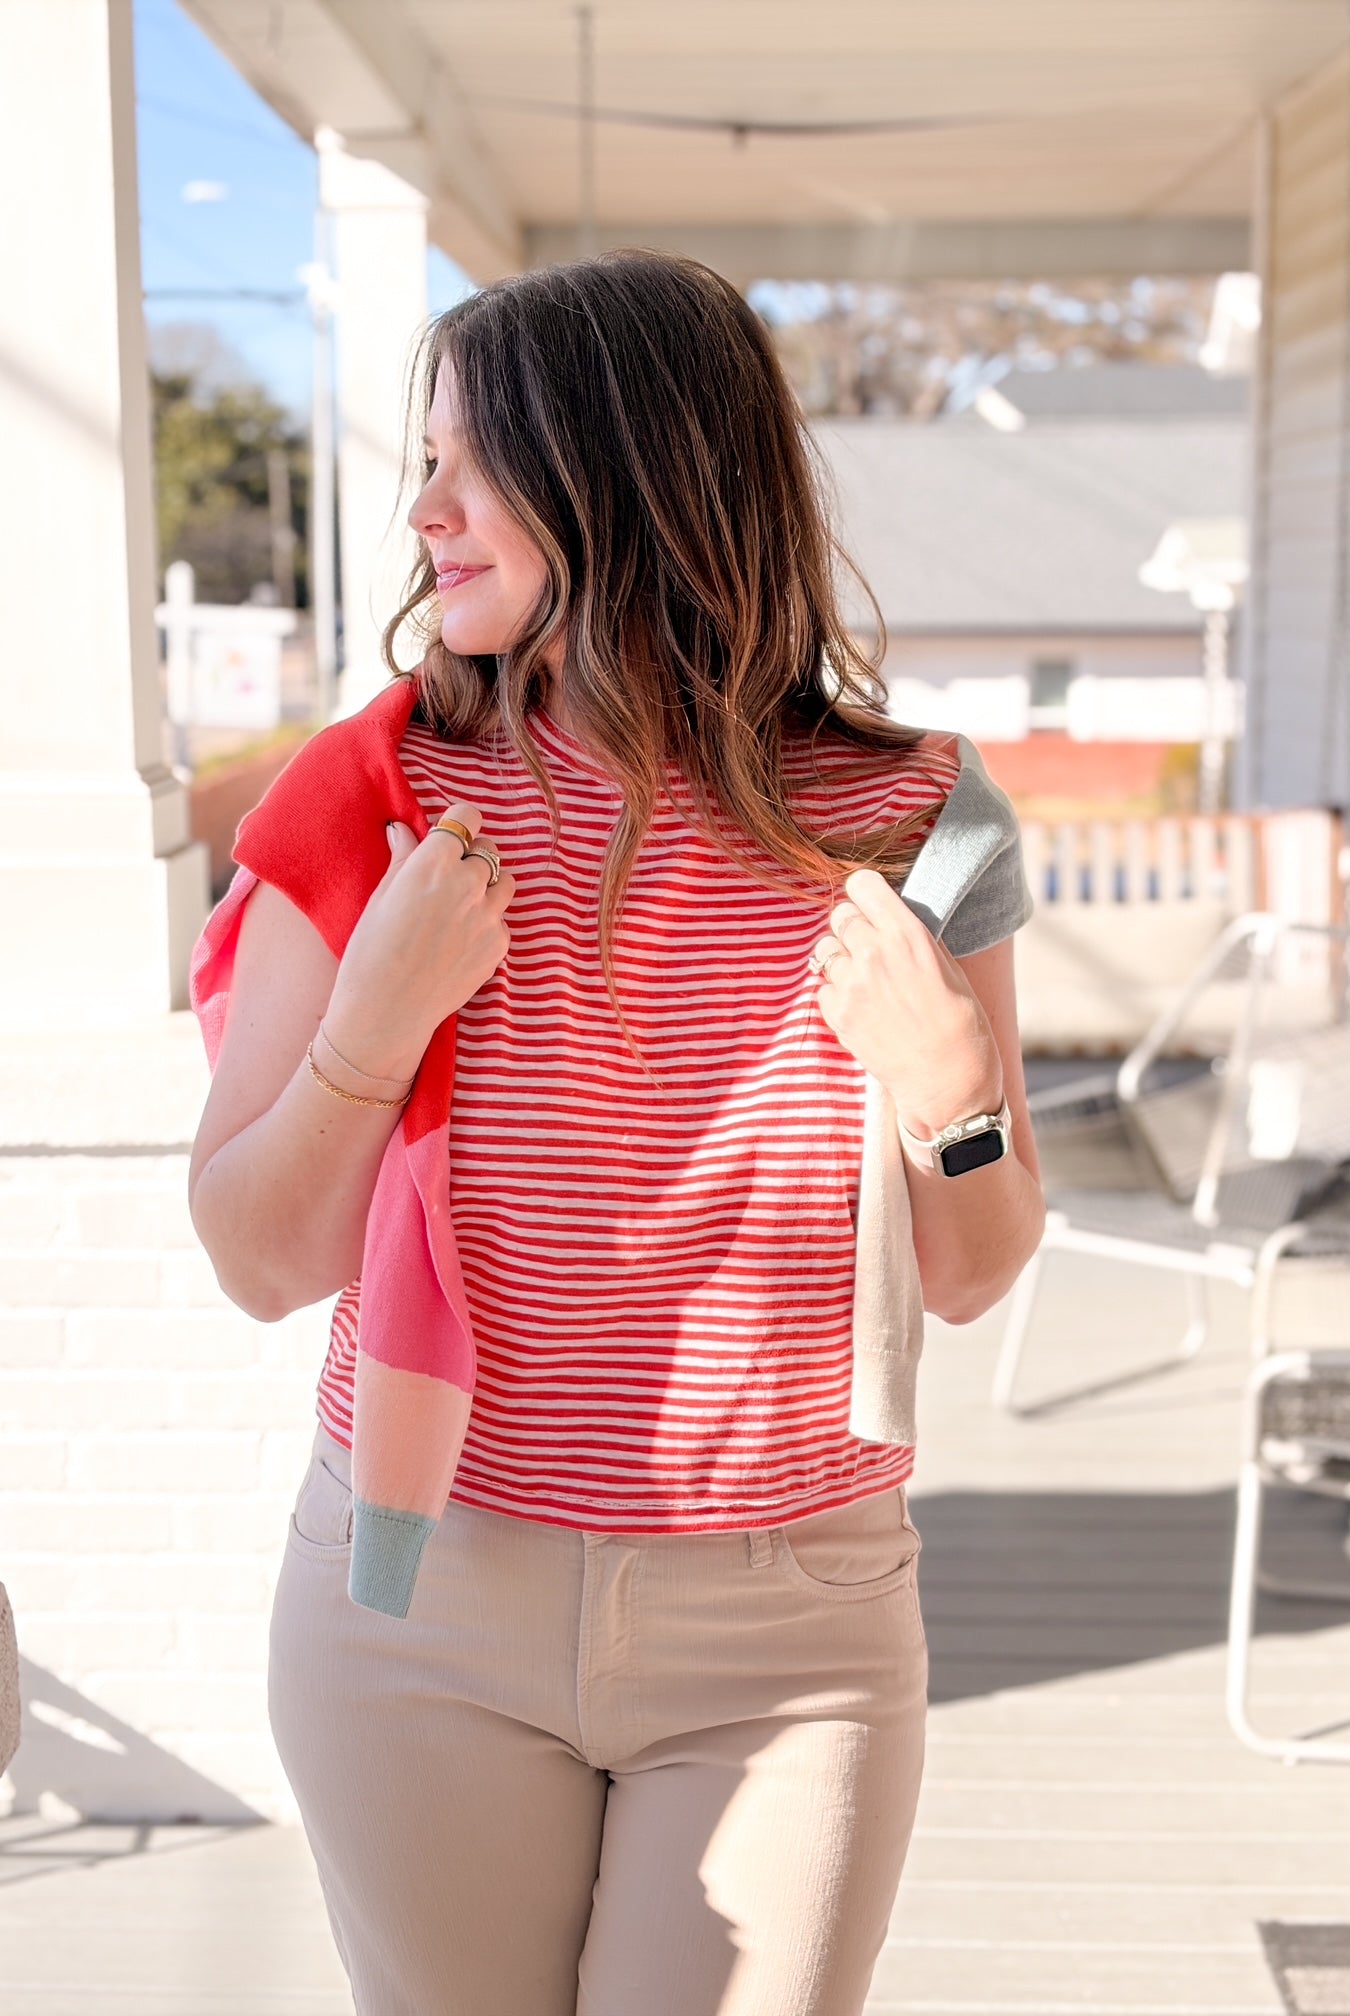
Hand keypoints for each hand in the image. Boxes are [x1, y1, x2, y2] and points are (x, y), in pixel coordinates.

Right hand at [323, 803, 516, 1081]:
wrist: (386, 1012)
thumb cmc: (370, 953)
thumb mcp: (380, 897)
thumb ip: (403, 858)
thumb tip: (403, 829)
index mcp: (434, 863)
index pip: (467, 816)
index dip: (458, 823)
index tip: (450, 834)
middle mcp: (469, 884)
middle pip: (487, 849)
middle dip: (470, 856)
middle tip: (448, 876)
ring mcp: (489, 916)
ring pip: (504, 881)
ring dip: (487, 885)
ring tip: (460, 905)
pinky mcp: (499, 945)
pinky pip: (501, 919)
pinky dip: (487, 922)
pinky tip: (459, 940)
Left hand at [811, 868, 1003, 1136]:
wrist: (948, 1082)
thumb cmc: (961, 1025)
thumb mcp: (948, 967)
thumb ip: (914, 937)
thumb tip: (891, 918)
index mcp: (907, 934)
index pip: (863, 885)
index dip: (865, 894)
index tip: (870, 904)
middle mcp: (873, 953)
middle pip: (839, 915)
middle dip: (852, 926)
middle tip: (869, 947)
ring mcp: (851, 984)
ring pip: (825, 950)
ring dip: (841, 959)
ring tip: (866, 981)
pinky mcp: (837, 1014)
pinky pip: (821, 987)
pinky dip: (835, 993)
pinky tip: (861, 1007)